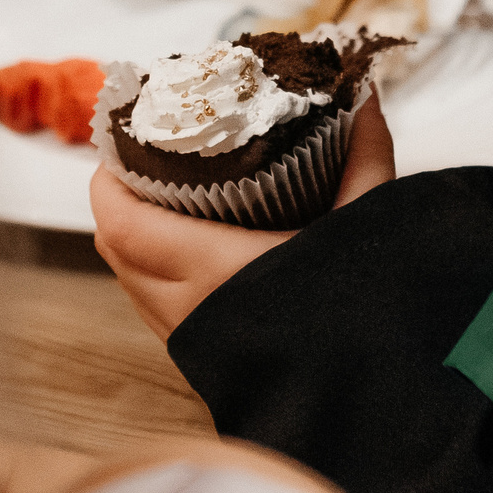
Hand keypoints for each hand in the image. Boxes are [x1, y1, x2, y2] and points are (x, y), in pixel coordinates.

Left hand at [93, 95, 394, 340]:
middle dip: (119, 202)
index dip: (110, 180)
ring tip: (162, 199)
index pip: (123, 225)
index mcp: (214, 273)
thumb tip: (362, 95)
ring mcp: (196, 344)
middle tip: (142, 160)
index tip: (121, 143)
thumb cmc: (371, 319)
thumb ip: (363, 155)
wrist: (383, 397)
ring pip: (133, 283)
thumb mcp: (368, 222)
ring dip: (136, 242)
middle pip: (117, 250)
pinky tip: (193, 252)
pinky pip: (158, 312)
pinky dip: (158, 277)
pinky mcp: (210, 366)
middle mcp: (191, 313)